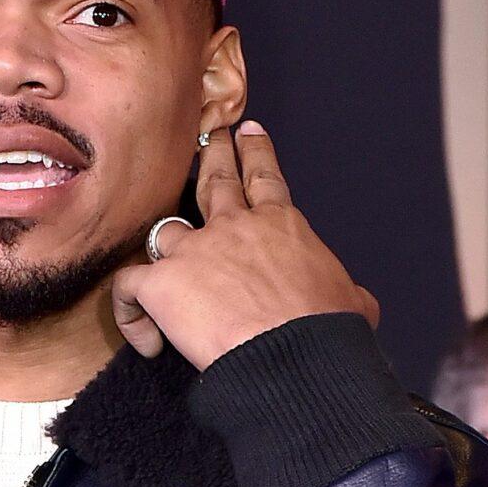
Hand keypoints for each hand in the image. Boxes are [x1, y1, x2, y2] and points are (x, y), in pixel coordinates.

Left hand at [111, 121, 379, 371]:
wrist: (291, 353)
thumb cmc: (326, 330)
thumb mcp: (351, 300)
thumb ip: (348, 292)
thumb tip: (359, 303)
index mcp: (281, 226)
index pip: (265, 178)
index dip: (256, 152)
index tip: (248, 132)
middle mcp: (234, 226)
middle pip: (215, 180)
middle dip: (211, 157)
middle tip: (207, 139)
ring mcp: (193, 250)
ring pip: (164, 230)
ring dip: (161, 242)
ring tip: (158, 252)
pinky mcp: (161, 283)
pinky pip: (129, 286)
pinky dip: (131, 311)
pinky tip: (148, 340)